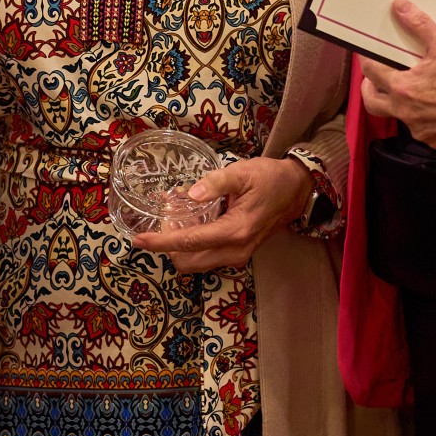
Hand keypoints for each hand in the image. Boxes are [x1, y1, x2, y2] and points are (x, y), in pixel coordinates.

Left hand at [134, 156, 316, 274]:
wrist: (296, 190)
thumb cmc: (270, 178)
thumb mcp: (242, 173)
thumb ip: (214, 183)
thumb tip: (189, 194)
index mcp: (235, 231)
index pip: (189, 243)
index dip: (160, 242)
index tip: (138, 239)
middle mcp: (235, 251)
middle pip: (187, 262)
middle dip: (167, 246)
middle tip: (162, 218)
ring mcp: (237, 256)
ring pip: (195, 263)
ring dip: (178, 247)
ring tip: (174, 218)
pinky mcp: (237, 254)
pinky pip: (205, 258)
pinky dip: (191, 246)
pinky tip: (190, 222)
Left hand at [357, 0, 435, 148]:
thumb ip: (419, 24)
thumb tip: (399, 6)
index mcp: (402, 88)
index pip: (370, 72)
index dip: (367, 59)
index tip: (368, 53)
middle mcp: (405, 112)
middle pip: (372, 102)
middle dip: (371, 88)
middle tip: (378, 77)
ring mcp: (420, 130)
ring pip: (398, 116)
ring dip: (398, 103)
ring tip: (410, 88)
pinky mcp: (435, 141)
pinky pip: (421, 129)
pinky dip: (423, 117)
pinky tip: (435, 105)